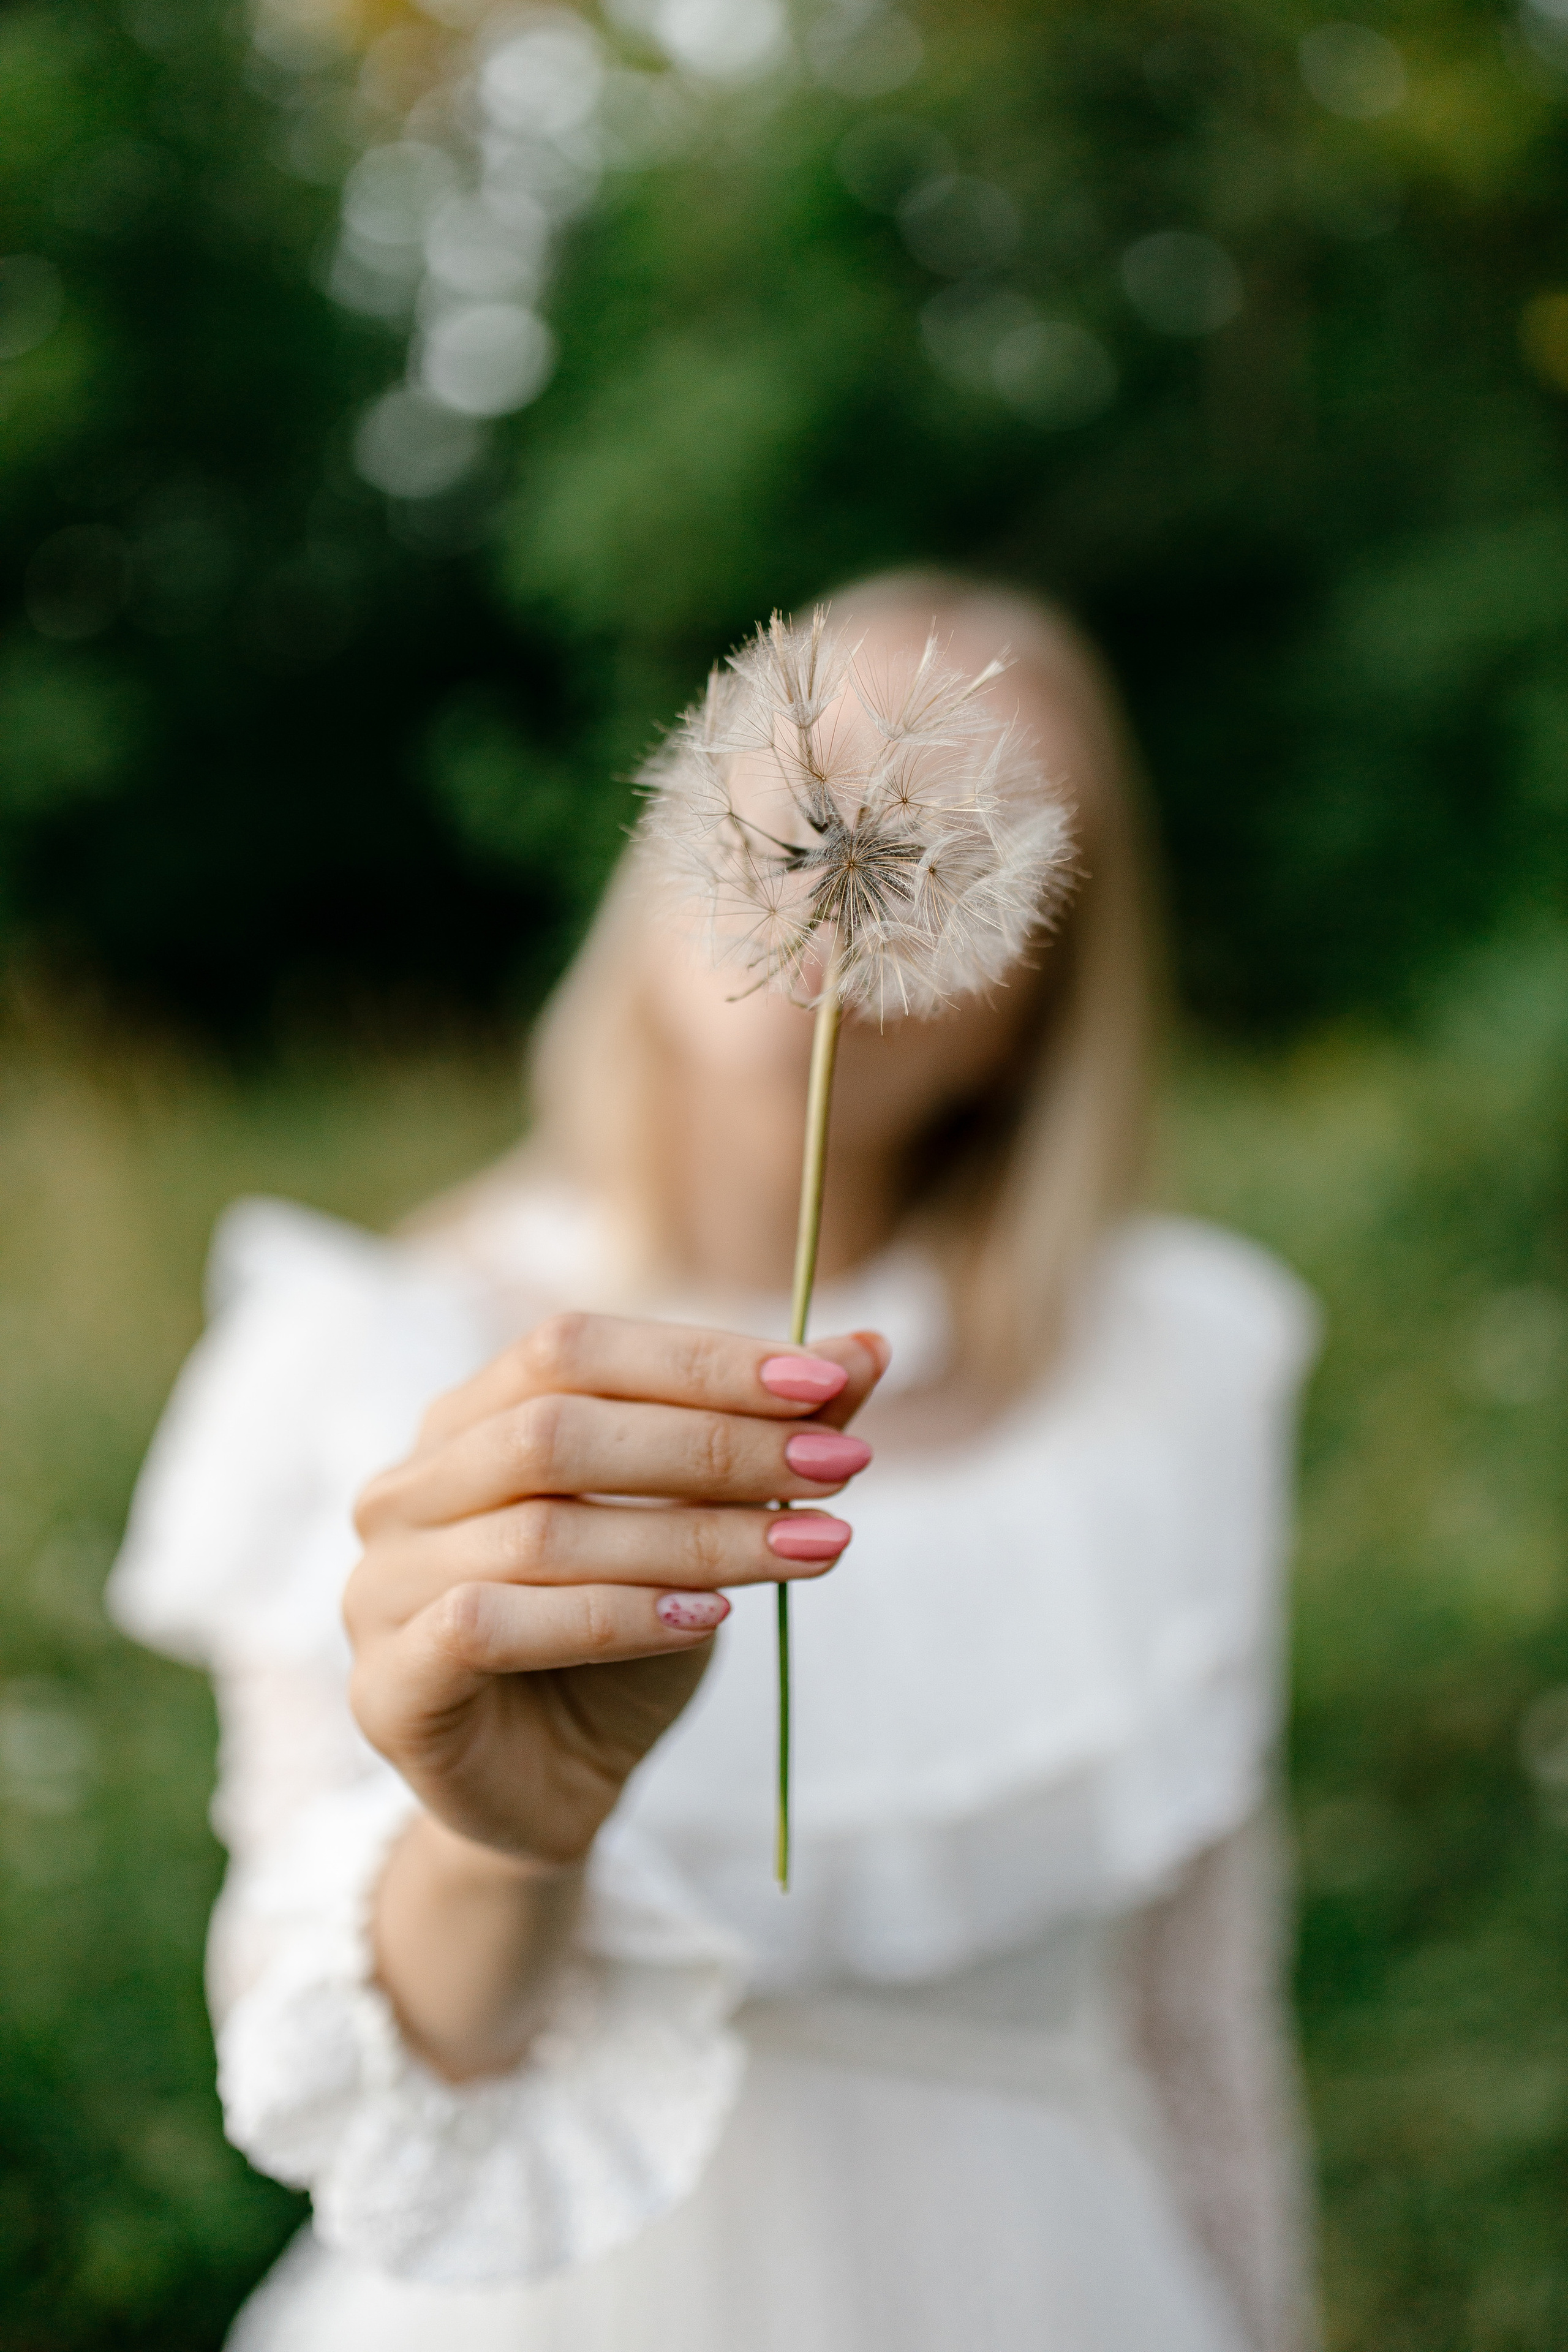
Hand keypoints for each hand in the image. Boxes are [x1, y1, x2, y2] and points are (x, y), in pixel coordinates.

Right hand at [346, 1314, 886, 1868]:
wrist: (552, 1794)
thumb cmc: (621, 1642)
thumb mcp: (701, 1527)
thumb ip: (763, 1434)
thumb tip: (871, 1348)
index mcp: (464, 1421)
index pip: (572, 1347)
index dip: (699, 1358)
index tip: (825, 1381)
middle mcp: (406, 1489)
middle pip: (555, 1430)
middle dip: (714, 1443)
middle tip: (842, 1464)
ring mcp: (380, 1586)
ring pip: (543, 1531)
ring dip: (696, 1535)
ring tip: (815, 1543)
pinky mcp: (388, 1686)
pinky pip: (492, 1625)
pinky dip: (614, 1615)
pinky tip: (709, 1620)